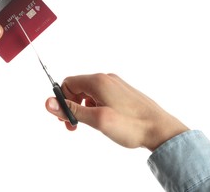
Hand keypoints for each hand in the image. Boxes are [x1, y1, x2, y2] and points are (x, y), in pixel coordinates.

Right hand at [45, 73, 188, 150]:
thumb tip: (48, 102)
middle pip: (77, 87)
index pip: (68, 83)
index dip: (62, 100)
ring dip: (83, 108)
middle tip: (73, 126)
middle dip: (71, 105)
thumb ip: (72, 110)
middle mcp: (106, 79)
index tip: (64, 117)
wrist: (161, 130)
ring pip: (88, 93)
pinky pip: (100, 96)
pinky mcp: (122, 92)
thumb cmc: (132, 125)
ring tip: (89, 125)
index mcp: (99, 81)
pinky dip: (95, 107)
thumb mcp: (97, 120)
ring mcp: (115, 85)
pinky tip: (102, 120)